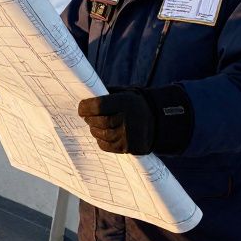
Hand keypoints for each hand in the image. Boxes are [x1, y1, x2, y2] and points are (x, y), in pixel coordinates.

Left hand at [77, 86, 193, 154]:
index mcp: (125, 102)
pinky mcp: (127, 147)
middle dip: (89, 120)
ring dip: (94, 130)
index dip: (86, 108)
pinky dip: (101, 140)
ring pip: (101, 135)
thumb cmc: (133, 104)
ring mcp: (128, 135)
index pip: (98, 106)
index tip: (82, 108)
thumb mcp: (123, 93)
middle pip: (99, 122)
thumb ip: (105, 94)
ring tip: (96, 125)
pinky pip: (106, 146)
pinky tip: (103, 134)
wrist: (157, 121)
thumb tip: (83, 97)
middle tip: (87, 117)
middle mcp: (128, 119)